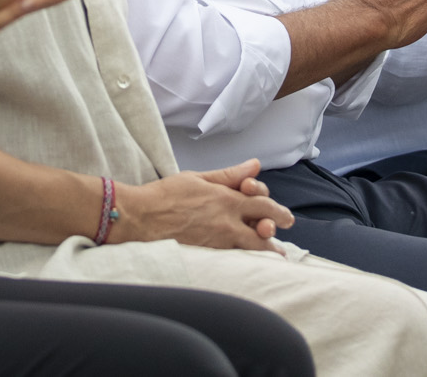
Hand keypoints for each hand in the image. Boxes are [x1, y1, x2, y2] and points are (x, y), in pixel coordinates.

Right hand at [117, 159, 291, 251]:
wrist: (140, 218)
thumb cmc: (165, 195)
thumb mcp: (199, 177)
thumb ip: (229, 174)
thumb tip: (254, 166)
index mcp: (226, 198)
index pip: (262, 202)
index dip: (273, 206)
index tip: (278, 211)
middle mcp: (227, 221)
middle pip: (264, 224)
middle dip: (278, 224)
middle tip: (286, 225)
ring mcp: (219, 241)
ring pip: (255, 246)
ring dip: (268, 247)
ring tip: (277, 252)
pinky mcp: (210, 255)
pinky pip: (237, 258)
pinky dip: (249, 258)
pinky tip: (254, 261)